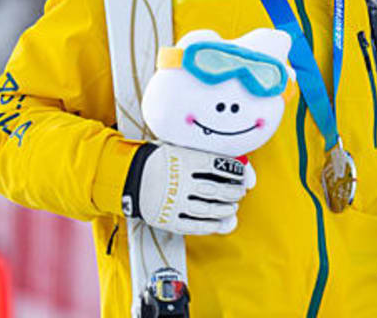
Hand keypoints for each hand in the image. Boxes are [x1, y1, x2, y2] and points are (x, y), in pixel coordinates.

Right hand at [124, 143, 251, 234]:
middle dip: (234, 192)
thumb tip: (245, 171)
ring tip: (231, 207)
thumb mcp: (185, 151)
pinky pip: (194, 226)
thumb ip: (212, 159)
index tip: (241, 175)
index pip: (220, 166)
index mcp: (185, 160)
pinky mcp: (167, 219)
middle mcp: (180, 181)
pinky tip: (218, 222)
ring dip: (225, 210)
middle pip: (217, 189)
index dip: (236, 172)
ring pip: (208, 209)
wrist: (131, 176)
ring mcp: (173, 202)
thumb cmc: (164, 162)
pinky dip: (211, 225)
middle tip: (239, 192)